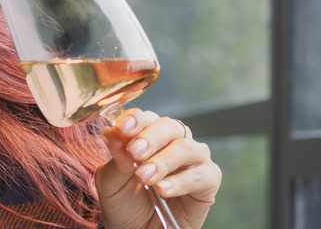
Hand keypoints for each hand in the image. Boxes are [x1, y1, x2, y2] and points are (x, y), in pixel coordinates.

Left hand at [95, 108, 221, 228]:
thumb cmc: (125, 203)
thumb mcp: (111, 181)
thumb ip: (115, 158)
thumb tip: (112, 133)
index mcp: (147, 135)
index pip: (145, 117)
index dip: (135, 120)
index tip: (122, 129)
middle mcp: (173, 141)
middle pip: (169, 126)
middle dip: (150, 137)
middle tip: (135, 152)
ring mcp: (193, 159)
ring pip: (186, 147)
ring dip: (163, 161)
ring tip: (145, 177)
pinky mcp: (208, 180)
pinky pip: (202, 174)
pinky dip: (181, 182)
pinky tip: (163, 190)